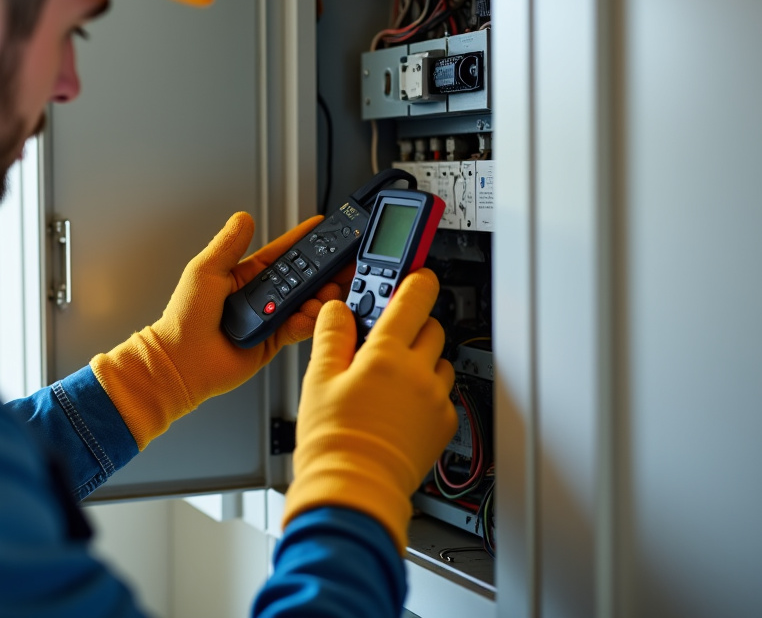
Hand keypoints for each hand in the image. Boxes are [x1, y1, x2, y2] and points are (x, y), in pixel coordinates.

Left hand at [90, 212, 347, 448]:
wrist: (181, 362)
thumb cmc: (183, 318)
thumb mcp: (205, 270)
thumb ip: (229, 244)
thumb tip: (244, 217)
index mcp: (245, 274)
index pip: (282, 252)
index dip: (303, 240)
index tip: (323, 228)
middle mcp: (260, 295)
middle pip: (301, 278)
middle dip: (323, 270)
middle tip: (343, 263)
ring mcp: (268, 318)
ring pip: (305, 303)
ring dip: (320, 296)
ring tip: (330, 292)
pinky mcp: (273, 341)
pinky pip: (299, 329)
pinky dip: (310, 322)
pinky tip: (313, 316)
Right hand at [281, 269, 456, 551]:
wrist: (354, 488)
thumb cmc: (332, 440)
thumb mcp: (318, 378)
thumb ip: (332, 336)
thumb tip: (336, 309)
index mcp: (386, 354)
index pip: (413, 297)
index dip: (415, 278)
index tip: (414, 272)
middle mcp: (418, 372)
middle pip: (430, 326)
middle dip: (411, 324)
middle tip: (385, 337)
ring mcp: (435, 400)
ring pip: (439, 361)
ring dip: (421, 359)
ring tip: (390, 378)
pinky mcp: (444, 425)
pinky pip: (442, 394)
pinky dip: (426, 392)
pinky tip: (401, 406)